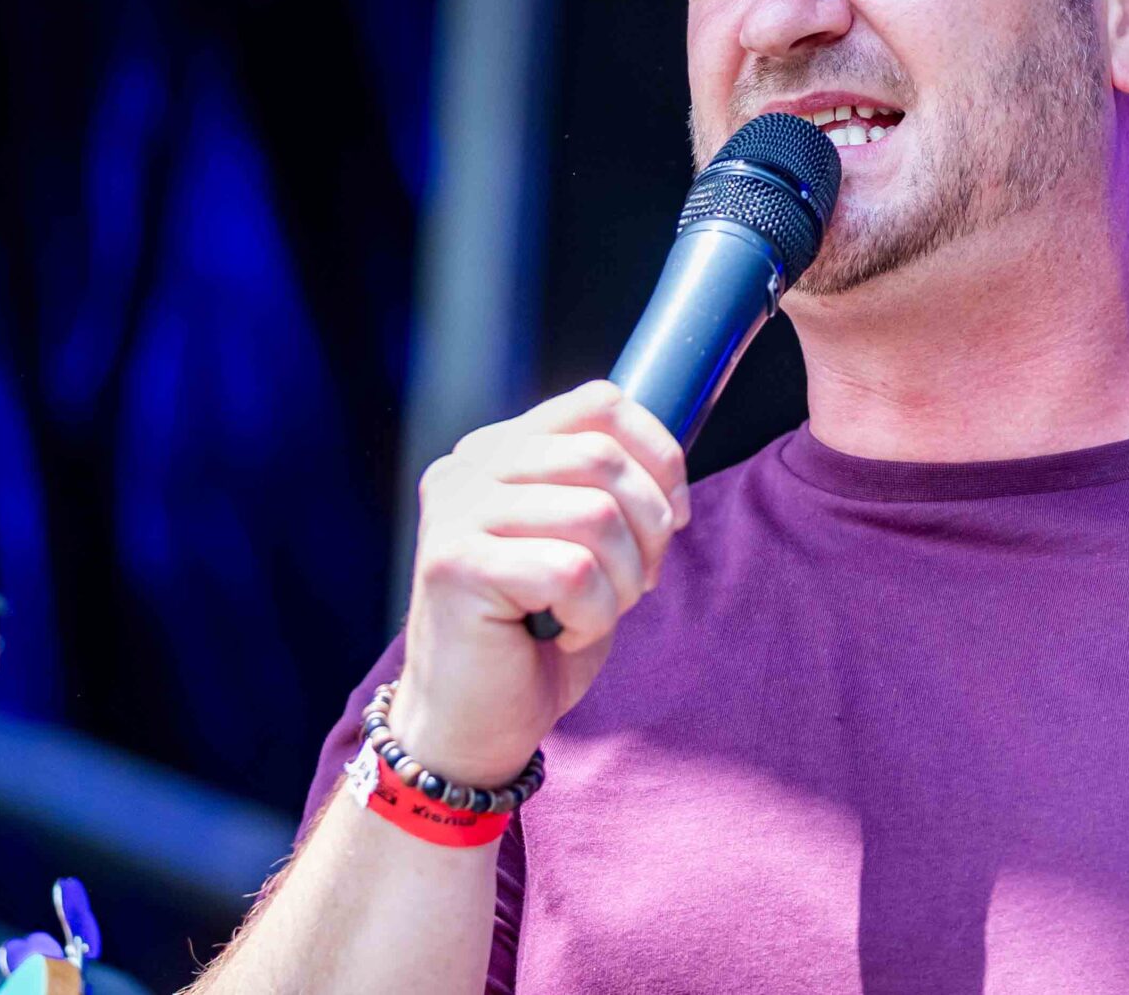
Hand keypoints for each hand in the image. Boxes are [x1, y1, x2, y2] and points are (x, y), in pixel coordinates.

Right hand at [392, 381, 690, 787]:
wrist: (473, 726)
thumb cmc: (535, 636)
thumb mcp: (582, 544)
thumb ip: (606, 489)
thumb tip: (667, 467)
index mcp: (499, 450)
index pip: (599, 402)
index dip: (658, 454)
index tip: (674, 514)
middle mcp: (467, 468)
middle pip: (604, 458)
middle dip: (649, 528)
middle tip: (636, 583)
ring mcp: (455, 512)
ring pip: (595, 514)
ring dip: (622, 580)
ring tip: (593, 612)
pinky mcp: (455, 564)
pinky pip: (572, 570)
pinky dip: (592, 614)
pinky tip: (561, 633)